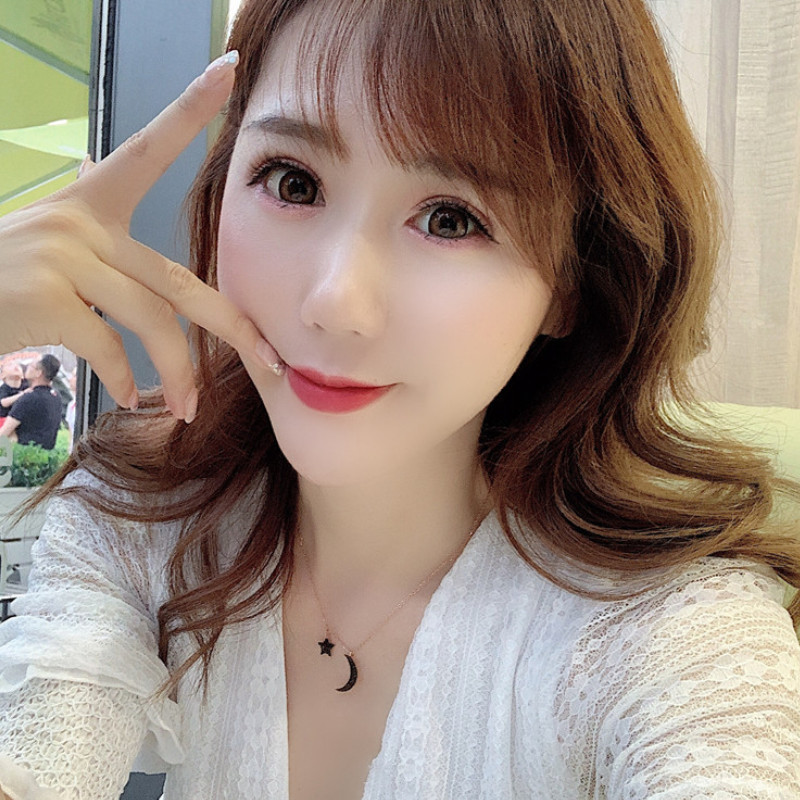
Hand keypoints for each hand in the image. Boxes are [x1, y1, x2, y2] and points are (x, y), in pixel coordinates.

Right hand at [0, 52, 279, 421]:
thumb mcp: (51, 244)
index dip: (190, 109)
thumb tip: (114, 203)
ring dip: (178, 373)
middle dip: (233, 326)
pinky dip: (124, 378)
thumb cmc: (3, 279)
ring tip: (187, 408)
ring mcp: (63, 255)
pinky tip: (130, 397)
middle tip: (269, 358)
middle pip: (180, 280)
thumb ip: (98, 240)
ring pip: (152, 321)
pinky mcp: (46, 294)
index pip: (148, 149)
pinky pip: (108, 345)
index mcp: (90, 202)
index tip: (230, 69)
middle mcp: (81, 222)